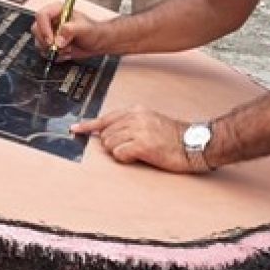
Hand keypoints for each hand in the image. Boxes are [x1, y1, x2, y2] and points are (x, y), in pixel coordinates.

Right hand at [32, 1, 102, 59]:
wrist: (97, 43)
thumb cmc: (93, 31)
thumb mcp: (84, 28)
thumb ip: (71, 30)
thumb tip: (58, 40)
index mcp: (57, 11)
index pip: (41, 16)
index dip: (44, 28)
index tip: (51, 39)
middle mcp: (51, 21)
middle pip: (37, 29)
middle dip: (47, 41)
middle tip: (59, 47)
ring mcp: (50, 33)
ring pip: (39, 42)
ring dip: (52, 50)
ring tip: (68, 49)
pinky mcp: (51, 44)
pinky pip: (45, 52)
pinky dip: (55, 55)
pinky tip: (67, 53)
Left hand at [72, 105, 190, 171]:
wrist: (193, 144)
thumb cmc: (173, 136)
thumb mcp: (150, 121)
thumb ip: (129, 123)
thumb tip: (107, 133)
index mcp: (135, 110)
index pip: (105, 118)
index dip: (88, 126)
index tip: (75, 130)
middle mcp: (135, 117)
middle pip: (105, 135)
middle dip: (113, 145)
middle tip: (131, 148)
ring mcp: (138, 130)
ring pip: (110, 145)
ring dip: (120, 152)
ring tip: (138, 152)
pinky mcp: (142, 145)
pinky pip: (119, 154)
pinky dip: (125, 158)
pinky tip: (138, 157)